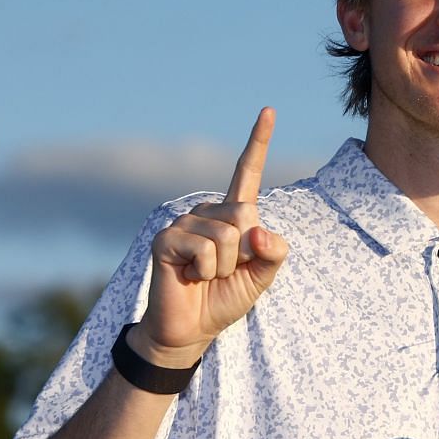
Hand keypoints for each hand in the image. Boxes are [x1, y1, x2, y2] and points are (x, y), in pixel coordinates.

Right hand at [132, 108, 290, 366]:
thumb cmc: (226, 298)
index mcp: (233, 215)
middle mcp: (207, 212)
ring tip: (207, 275)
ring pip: (227, 236)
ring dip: (226, 266)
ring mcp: (184, 223)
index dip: (257, 142)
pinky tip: (190, 275)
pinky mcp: (166, 239)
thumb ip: (272, 254)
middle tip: (225, 271)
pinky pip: (205, 249)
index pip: (246, 173)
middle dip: (245, 254)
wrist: (192, 328)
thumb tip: (258, 232)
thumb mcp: (262, 277)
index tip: (269, 110)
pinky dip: (207, 270)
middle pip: (245, 215)